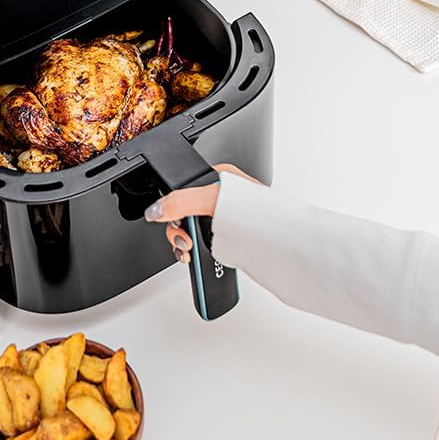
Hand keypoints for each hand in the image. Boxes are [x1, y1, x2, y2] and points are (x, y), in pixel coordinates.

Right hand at [143, 163, 259, 263]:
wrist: (284, 246)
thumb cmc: (260, 216)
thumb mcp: (212, 200)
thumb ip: (179, 202)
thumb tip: (154, 209)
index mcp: (218, 178)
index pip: (182, 191)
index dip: (173, 210)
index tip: (176, 226)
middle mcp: (221, 198)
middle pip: (185, 214)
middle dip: (179, 232)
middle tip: (185, 244)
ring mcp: (225, 221)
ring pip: (193, 233)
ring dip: (185, 246)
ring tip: (189, 256)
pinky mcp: (230, 241)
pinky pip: (205, 247)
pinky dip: (198, 256)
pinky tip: (197, 261)